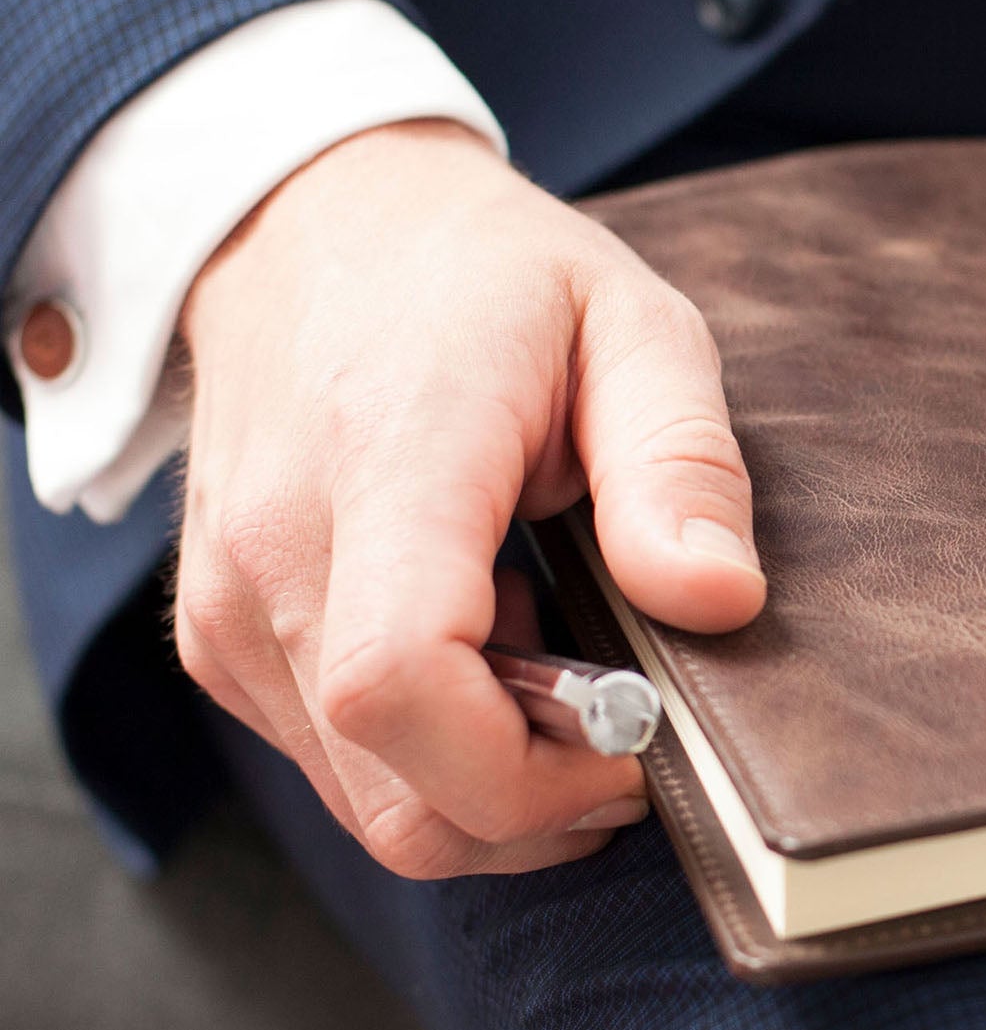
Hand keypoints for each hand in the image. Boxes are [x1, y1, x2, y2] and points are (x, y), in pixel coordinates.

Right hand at [177, 119, 765, 877]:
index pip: (402, 682)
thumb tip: (721, 601)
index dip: (535, 764)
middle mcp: (274, 556)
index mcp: (384, 466)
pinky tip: (490, 650)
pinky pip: (337, 767)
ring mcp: (229, 611)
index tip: (637, 733)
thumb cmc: (486, 273)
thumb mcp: (630, 322)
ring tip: (560, 663)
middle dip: (541, 803)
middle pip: (399, 794)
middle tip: (628, 722)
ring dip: (493, 784)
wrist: (311, 222)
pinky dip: (432, 756)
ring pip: (372, 807)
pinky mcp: (221, 642)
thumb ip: (678, 461)